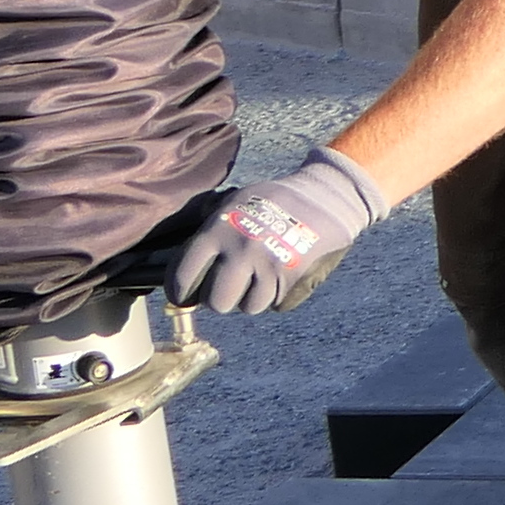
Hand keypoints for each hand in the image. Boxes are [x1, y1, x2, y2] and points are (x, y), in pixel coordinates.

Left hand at [166, 146, 388, 314]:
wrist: (323, 197)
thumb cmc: (272, 200)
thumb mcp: (234, 200)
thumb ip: (208, 225)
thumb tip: (181, 256)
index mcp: (218, 230)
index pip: (184, 276)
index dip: (180, 292)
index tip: (184, 295)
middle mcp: (239, 251)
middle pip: (216, 303)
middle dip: (221, 298)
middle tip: (229, 286)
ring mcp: (267, 267)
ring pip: (248, 307)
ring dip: (252, 296)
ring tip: (261, 273)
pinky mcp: (291, 279)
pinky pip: (275, 304)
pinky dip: (276, 295)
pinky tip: (282, 273)